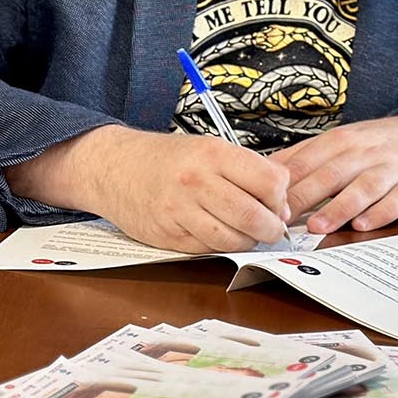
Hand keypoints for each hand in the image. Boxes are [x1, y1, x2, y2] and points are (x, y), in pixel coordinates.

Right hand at [7, 124, 291, 252]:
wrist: (114, 169)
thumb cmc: (167, 159)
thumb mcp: (207, 148)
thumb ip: (244, 171)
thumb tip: (282, 202)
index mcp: (212, 154)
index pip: (270, 182)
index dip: (281, 197)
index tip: (277, 201)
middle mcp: (196, 182)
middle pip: (255, 217)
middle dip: (271, 228)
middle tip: (271, 227)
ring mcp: (180, 211)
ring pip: (234, 240)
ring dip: (247, 241)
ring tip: (244, 231)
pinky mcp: (169, 236)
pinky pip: (209, 249)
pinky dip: (220, 245)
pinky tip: (217, 232)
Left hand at [268, 116, 397, 234]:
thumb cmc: (377, 145)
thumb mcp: (341, 141)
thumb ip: (305, 157)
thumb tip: (263, 171)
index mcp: (341, 140)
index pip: (307, 161)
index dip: (284, 183)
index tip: (263, 202)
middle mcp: (365, 153)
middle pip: (329, 175)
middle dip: (303, 197)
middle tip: (281, 219)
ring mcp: (392, 169)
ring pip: (362, 188)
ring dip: (338, 208)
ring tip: (316, 226)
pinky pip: (397, 200)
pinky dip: (380, 213)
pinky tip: (363, 225)